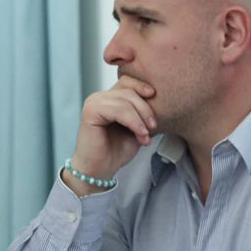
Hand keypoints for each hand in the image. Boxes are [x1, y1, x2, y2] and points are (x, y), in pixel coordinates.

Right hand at [65, 76, 156, 193]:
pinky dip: (134, 122)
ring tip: (146, 135)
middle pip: (130, 91)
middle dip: (146, 109)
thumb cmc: (118, 148)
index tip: (156, 96)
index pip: (128, 81)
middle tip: (154, 127)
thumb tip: (160, 98)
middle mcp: (99, 97)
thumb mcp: (137, 126)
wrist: (101, 168)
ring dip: (141, 119)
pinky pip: (118, 110)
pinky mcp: (90, 112)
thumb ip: (143, 112)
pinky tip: (140, 135)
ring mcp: (93, 103)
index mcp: (110, 97)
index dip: (142, 86)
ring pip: (126, 100)